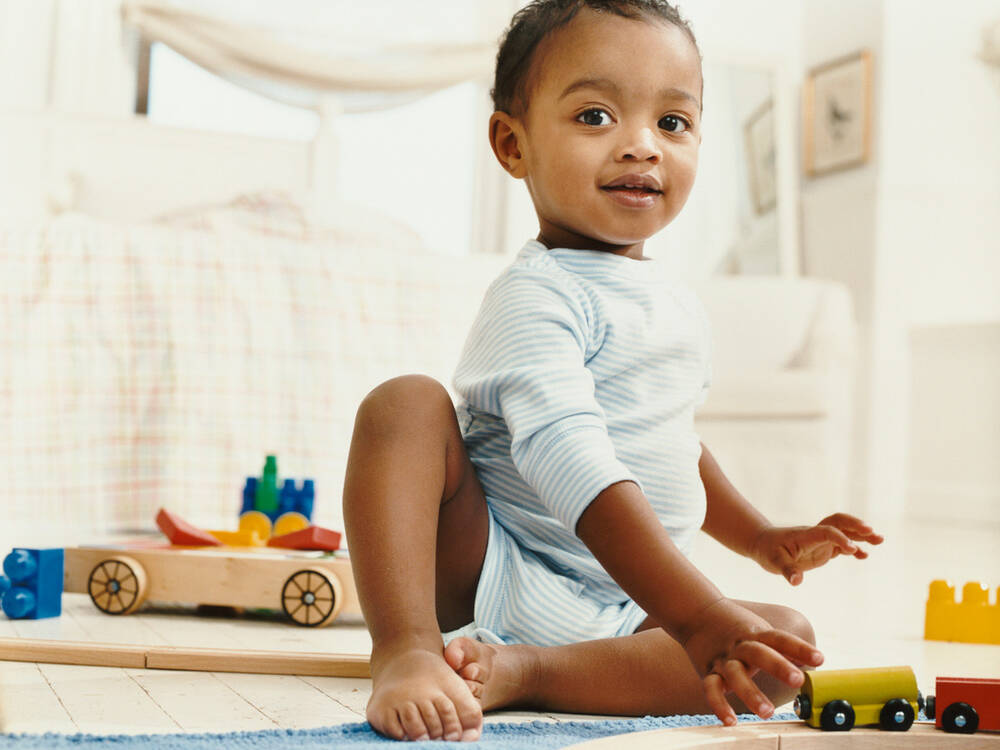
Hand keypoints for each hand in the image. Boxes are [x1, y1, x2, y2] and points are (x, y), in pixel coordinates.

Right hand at [681, 598, 823, 725]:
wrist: (698, 612)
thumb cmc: (736, 626)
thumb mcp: (760, 630)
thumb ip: (785, 648)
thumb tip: (814, 661)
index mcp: (756, 634)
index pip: (781, 639)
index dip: (800, 649)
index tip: (820, 659)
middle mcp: (740, 646)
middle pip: (759, 653)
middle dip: (778, 666)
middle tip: (798, 680)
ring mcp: (723, 659)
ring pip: (735, 674)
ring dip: (751, 693)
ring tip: (767, 712)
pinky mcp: (708, 671)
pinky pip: (711, 689)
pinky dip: (719, 705)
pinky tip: (730, 721)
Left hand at [750, 513, 883, 584]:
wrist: (763, 543)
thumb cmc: (768, 551)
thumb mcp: (773, 562)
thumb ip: (787, 570)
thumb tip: (796, 581)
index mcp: (806, 536)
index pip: (826, 531)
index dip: (839, 538)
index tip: (851, 549)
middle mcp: (816, 535)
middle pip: (839, 522)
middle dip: (856, 526)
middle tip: (873, 533)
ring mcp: (821, 541)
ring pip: (844, 531)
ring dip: (861, 534)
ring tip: (880, 540)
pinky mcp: (823, 548)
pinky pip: (842, 545)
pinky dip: (854, 548)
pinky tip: (864, 556)